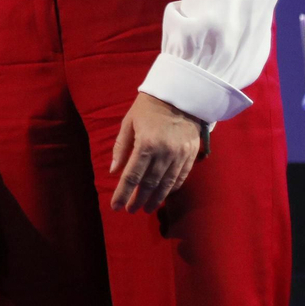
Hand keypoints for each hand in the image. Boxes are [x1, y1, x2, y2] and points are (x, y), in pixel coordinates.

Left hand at [109, 92, 203, 212]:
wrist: (180, 95)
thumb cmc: (148, 107)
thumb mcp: (129, 122)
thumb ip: (121, 148)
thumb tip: (113, 171)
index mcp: (146, 144)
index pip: (132, 176)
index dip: (123, 193)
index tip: (115, 206)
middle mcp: (164, 153)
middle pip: (149, 183)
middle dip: (138, 200)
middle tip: (130, 210)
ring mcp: (180, 155)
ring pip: (166, 184)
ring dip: (155, 199)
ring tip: (146, 208)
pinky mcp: (191, 155)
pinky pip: (181, 177)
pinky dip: (171, 189)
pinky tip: (163, 195)